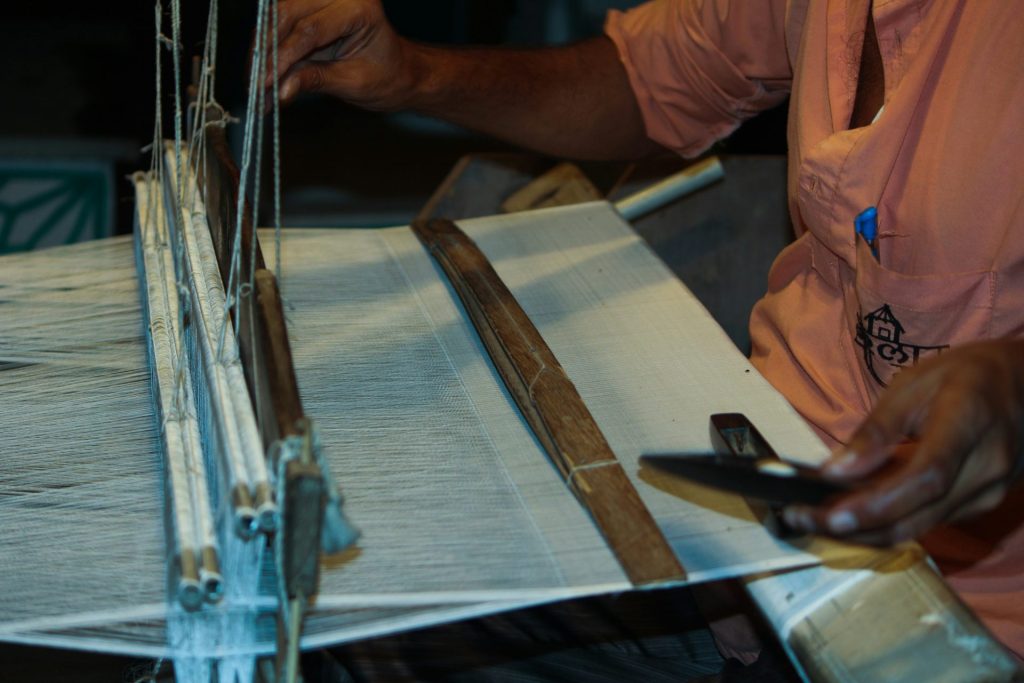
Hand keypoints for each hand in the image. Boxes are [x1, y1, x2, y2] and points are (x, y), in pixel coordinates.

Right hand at [269, 0, 414, 109]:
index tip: (263, 83)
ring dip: (264, 49)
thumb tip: (280, 90)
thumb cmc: (387, 77)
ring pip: (279, 15)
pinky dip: (271, 46)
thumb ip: (316, 81)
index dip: (282, 57)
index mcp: (359, 8)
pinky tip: (263, 71)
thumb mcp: (353, 84)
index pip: (310, 29)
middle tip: (253, 85)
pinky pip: (283, 20)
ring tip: (255, 83)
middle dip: (267, 52)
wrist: (399, 72)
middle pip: (288, 15)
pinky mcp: (314, 3)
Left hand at [783, 339, 1023, 544]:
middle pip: (918, 516)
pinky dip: (887, 522)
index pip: (925, 477)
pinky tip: (851, 513)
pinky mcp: (982, 504)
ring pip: (920, 528)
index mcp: (969, 422)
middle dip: (855, 528)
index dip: (877, 503)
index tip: (830, 515)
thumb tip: (835, 472)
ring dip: (864, 531)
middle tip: (800, 520)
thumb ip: (876, 431)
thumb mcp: (914, 385)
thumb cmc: (967, 376)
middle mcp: (988, 467)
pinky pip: (929, 521)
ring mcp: (990, 491)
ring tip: (813, 519)